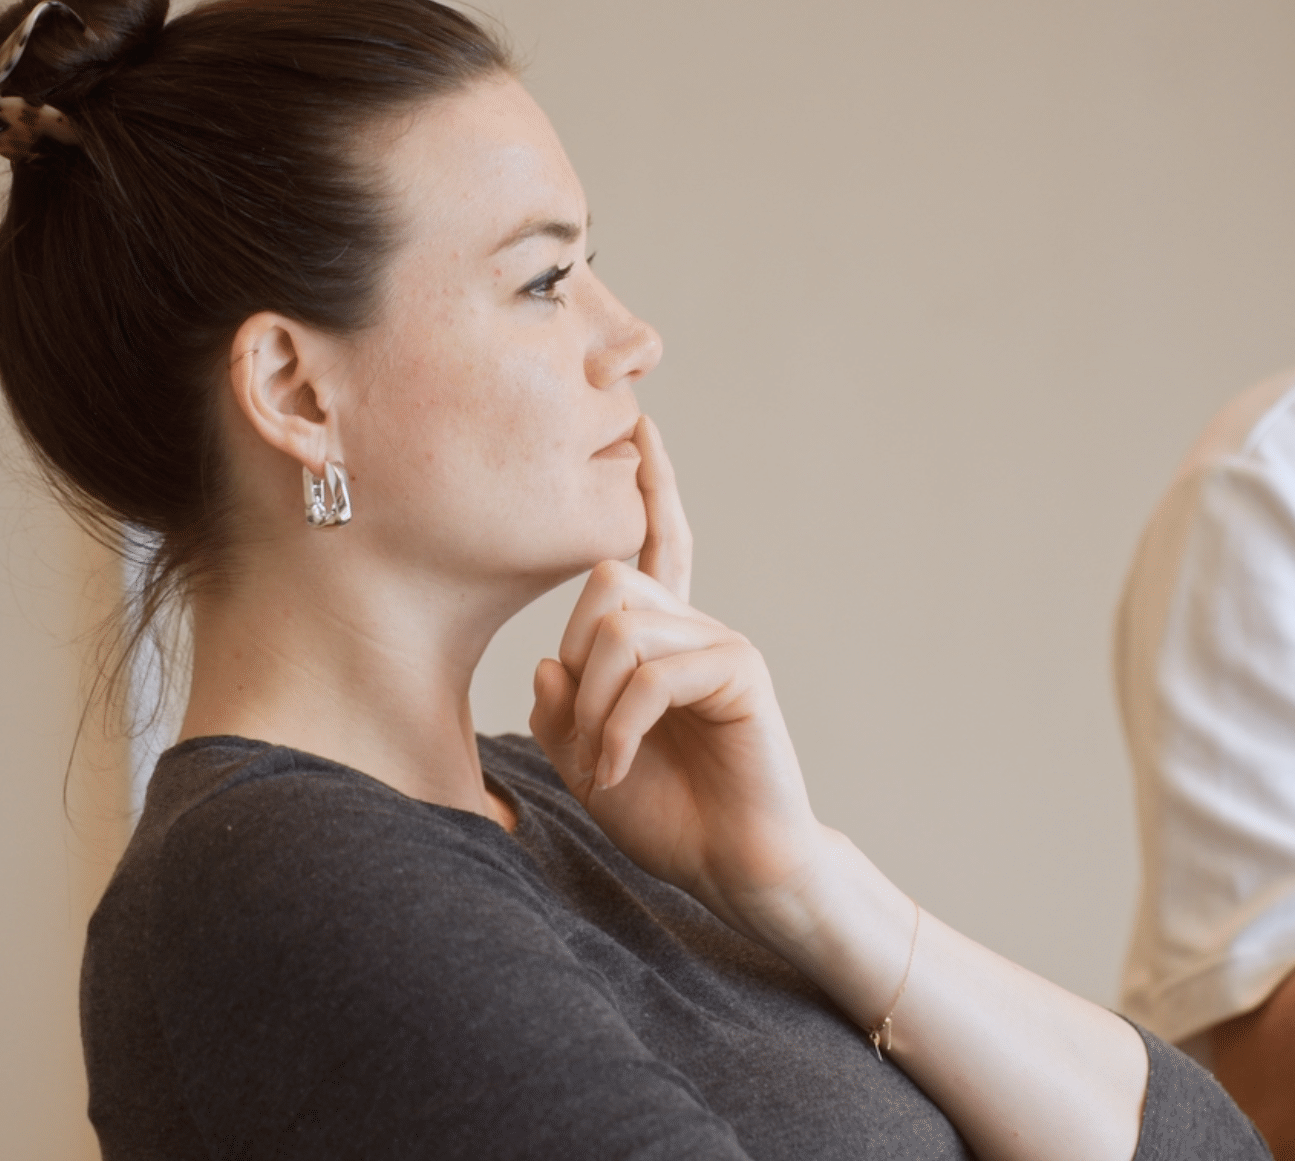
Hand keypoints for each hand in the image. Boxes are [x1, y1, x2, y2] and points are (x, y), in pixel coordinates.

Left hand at [528, 420, 823, 937]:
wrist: (737, 867)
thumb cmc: (670, 816)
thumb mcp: (586, 758)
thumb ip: (563, 706)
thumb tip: (553, 659)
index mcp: (662, 641)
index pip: (654, 548)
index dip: (650, 490)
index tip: (645, 427)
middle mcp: (694, 630)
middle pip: (607, 583)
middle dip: (577, 659)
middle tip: (585, 736)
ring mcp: (721, 644)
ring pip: (621, 627)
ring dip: (594, 706)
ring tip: (603, 762)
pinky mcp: (741, 671)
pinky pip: (652, 672)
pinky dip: (619, 725)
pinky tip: (617, 766)